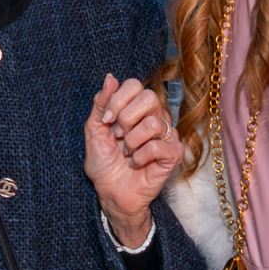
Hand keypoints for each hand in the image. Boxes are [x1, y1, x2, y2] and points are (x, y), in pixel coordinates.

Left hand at [84, 74, 181, 244]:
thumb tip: (110, 77)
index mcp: (136, 108)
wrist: (110, 192)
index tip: (106, 121)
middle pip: (149, 97)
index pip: (134, 85)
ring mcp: (166, 134)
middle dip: (126, 118)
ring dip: (132, 142)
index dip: (117, 100)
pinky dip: (141, 156)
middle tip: (118, 136)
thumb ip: (101, 103)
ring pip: (154, 123)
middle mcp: (155, 116)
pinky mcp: (174, 153)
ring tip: (128, 153)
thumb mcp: (94, 129)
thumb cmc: (104, 162)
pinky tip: (137, 163)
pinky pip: (160, 145)